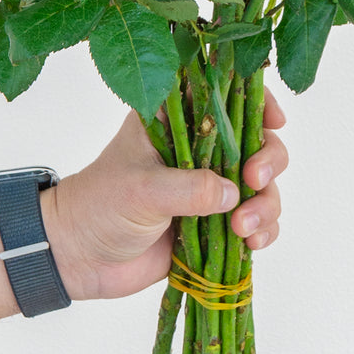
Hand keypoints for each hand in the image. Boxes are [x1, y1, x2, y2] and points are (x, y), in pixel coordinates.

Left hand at [43, 92, 288, 300]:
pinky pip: (256, 222)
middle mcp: (199, 149)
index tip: (275, 121)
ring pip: (262, 185)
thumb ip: (188, 188)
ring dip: (266, 204)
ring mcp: (209, 187)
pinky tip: (252, 244)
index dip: (256, 103)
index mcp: (175, 122)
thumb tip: (233, 194)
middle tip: (254, 181)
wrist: (78, 258)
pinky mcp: (215, 224)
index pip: (224, 96)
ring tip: (244, 230)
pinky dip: (263, 231)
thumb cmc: (99, 206)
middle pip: (256, 141)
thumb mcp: (141, 190)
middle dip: (267, 160)